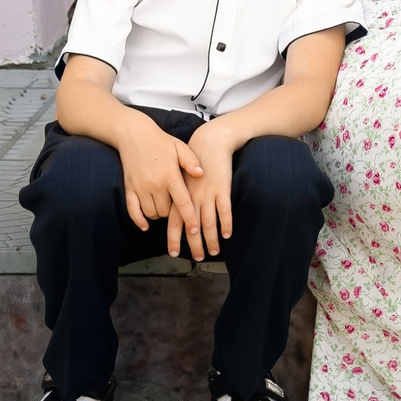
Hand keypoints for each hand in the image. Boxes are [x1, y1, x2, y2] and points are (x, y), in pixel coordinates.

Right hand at [117, 116, 202, 252]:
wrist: (134, 134)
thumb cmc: (161, 142)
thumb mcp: (180, 147)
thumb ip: (192, 161)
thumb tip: (202, 174)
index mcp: (170, 175)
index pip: (182, 202)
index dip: (189, 218)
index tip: (195, 229)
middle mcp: (154, 184)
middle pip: (166, 211)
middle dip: (174, 214)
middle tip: (178, 208)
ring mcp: (140, 187)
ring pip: (151, 213)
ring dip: (159, 215)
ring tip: (165, 208)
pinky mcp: (129, 188)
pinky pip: (132, 211)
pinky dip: (139, 220)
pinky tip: (145, 225)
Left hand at [182, 120, 239, 261]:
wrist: (210, 142)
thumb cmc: (196, 161)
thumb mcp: (181, 177)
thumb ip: (180, 197)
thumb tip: (179, 217)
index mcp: (181, 195)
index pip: (174, 222)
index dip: (174, 238)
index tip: (173, 253)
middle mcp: (193, 197)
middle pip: (192, 227)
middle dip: (195, 245)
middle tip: (197, 258)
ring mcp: (208, 194)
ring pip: (209, 222)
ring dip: (211, 239)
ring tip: (214, 251)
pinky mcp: (223, 189)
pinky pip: (225, 210)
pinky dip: (226, 224)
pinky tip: (227, 234)